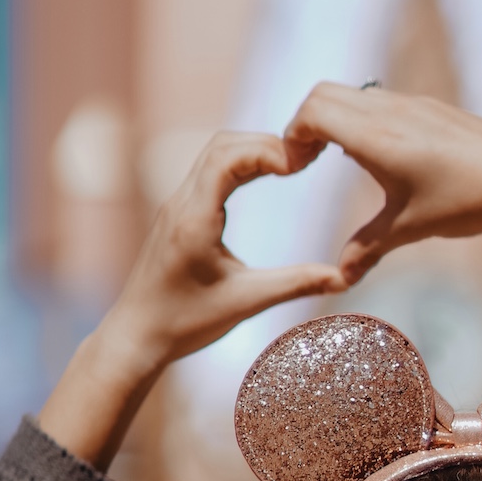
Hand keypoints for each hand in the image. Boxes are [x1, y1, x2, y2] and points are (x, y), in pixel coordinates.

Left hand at [39, 132, 345, 465]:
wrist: (137, 336)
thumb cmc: (186, 323)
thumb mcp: (247, 302)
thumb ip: (296, 284)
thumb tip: (344, 279)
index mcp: (195, 219)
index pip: (229, 157)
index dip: (268, 150)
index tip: (302, 165)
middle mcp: (181, 204)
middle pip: (222, 146)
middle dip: (265, 144)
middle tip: (304, 158)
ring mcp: (175, 207)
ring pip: (213, 156)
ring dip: (251, 152)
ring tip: (289, 165)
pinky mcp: (177, 216)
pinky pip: (208, 174)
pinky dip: (238, 166)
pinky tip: (263, 178)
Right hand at [283, 84, 481, 283]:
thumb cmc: (468, 200)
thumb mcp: (410, 229)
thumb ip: (367, 249)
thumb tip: (339, 278)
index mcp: (375, 135)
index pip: (311, 112)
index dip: (292, 137)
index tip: (294, 169)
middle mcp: (389, 110)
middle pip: (324, 95)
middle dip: (305, 125)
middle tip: (306, 162)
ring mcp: (413, 105)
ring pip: (355, 95)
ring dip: (335, 121)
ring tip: (338, 160)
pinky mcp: (433, 110)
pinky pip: (382, 102)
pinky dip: (363, 121)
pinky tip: (380, 158)